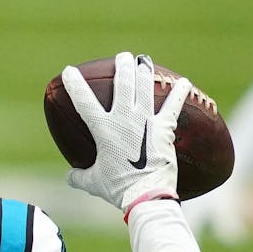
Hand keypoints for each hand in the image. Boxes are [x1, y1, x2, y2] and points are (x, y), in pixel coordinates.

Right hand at [64, 51, 191, 211]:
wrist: (146, 194)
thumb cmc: (117, 188)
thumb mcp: (92, 183)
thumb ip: (79, 176)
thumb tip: (69, 176)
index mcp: (103, 130)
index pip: (84, 102)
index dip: (74, 84)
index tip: (68, 70)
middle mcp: (124, 119)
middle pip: (123, 85)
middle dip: (122, 67)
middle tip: (123, 57)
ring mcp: (146, 122)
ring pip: (145, 89)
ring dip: (144, 72)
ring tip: (144, 60)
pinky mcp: (164, 129)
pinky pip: (173, 107)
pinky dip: (179, 94)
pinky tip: (184, 82)